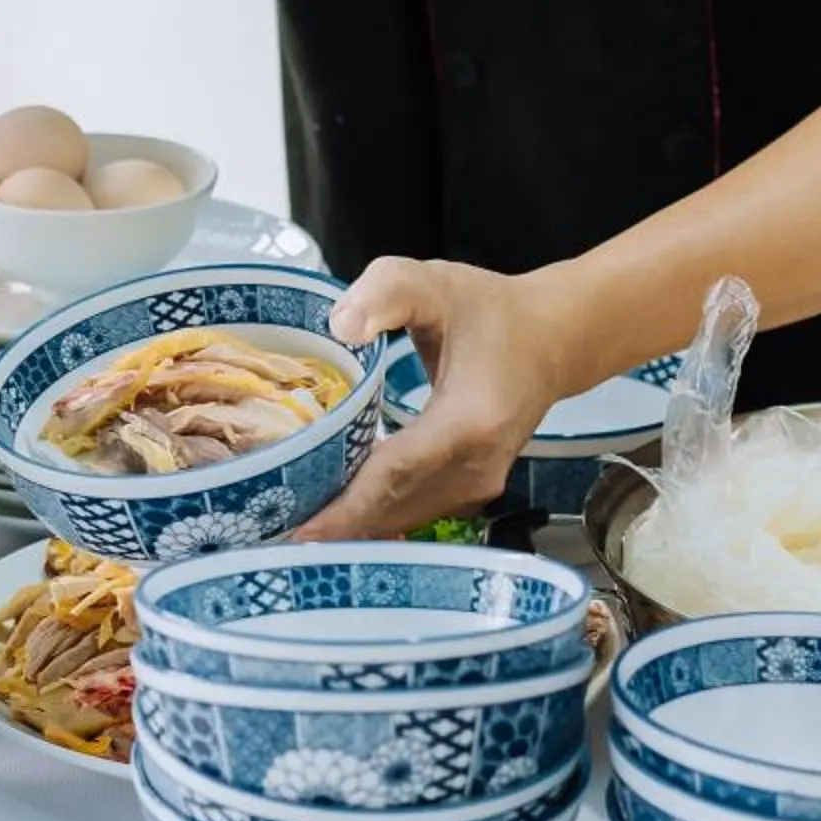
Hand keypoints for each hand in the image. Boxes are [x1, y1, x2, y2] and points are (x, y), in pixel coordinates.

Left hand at [293, 258, 583, 540]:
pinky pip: (416, 512)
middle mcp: (478, 465)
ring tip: (289, 534)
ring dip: (351, 528)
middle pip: (395, 506)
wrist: (552, 338)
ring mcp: (480, 485)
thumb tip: (342, 327)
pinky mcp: (473, 491)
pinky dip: (374, 518)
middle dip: (333, 526)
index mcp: (470, 420)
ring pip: (404, 516)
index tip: (296, 530)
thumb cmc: (490, 310)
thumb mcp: (434, 281)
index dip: (344, 506)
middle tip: (268, 539)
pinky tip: (333, 523)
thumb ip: (386, 291)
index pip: (395, 472)